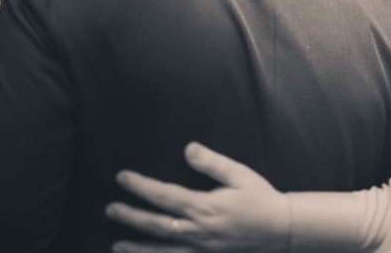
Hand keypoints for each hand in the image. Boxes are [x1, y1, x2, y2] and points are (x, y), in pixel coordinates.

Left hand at [106, 142, 289, 252]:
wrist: (281, 228)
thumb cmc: (260, 198)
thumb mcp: (239, 174)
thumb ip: (212, 162)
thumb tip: (187, 148)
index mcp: (206, 207)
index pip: (165, 195)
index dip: (140, 186)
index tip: (122, 178)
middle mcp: (199, 231)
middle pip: (156, 225)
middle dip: (131, 217)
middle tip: (109, 209)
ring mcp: (202, 248)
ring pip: (162, 250)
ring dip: (137, 248)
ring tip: (116, 245)